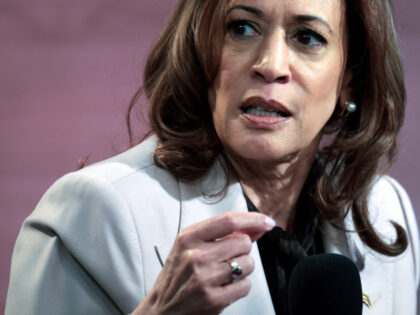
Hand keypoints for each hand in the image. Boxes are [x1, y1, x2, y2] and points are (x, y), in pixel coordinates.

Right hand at [133, 212, 274, 314]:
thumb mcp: (192, 246)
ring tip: (224, 273)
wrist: (162, 308)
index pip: (228, 220)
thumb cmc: (179, 274)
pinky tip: (224, 287)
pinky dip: (240, 286)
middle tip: (229, 257)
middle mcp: (195, 255)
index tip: (266, 221)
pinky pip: (246, 285)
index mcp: (189, 237)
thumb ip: (223, 234)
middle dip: (243, 249)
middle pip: (243, 242)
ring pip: (248, 263)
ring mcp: (205, 278)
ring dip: (242, 268)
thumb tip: (256, 226)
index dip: (253, 219)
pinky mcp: (214, 299)